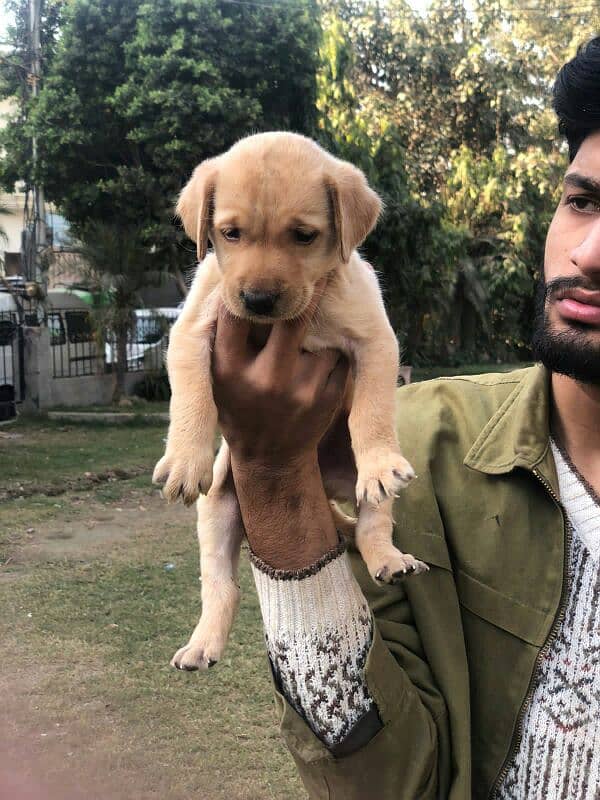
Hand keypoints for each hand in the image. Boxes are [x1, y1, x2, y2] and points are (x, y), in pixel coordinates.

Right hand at [211, 283, 349, 469]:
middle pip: (290, 318)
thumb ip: (226, 338)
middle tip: (311, 268)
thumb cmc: (239, 407)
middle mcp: (265, 379)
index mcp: (230, 370)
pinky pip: (338, 356)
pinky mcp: (328, 399)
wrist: (269, 459)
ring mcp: (301, 391)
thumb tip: (235, 283)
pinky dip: (333, 350)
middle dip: (303, 292)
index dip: (251, 287)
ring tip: (315, 326)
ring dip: (320, 327)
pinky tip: (323, 354)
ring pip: (321, 335)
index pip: (238, 312)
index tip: (262, 270)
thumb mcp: (220, 378)